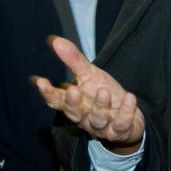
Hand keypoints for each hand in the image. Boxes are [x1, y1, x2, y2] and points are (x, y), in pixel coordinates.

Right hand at [33, 36, 143, 151]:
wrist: (128, 115)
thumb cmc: (103, 94)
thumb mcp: (89, 74)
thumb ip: (73, 60)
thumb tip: (55, 40)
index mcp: (74, 104)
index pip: (57, 101)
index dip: (48, 93)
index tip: (40, 82)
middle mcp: (85, 117)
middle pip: (75, 113)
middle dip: (73, 103)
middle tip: (73, 90)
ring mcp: (102, 126)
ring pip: (98, 119)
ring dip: (100, 106)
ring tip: (104, 90)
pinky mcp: (120, 130)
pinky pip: (122, 123)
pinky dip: (126, 111)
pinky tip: (130, 97)